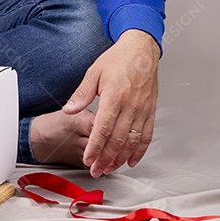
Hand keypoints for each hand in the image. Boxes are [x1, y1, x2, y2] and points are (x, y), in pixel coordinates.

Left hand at [63, 29, 159, 177]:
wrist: (141, 50)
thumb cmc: (118, 59)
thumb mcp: (94, 73)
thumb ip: (81, 94)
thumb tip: (69, 110)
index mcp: (114, 97)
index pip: (103, 129)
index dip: (95, 148)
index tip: (88, 160)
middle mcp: (131, 106)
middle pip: (117, 140)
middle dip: (105, 159)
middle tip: (96, 170)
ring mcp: (143, 110)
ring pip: (132, 142)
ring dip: (120, 158)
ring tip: (109, 168)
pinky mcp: (150, 111)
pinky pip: (146, 136)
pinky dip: (139, 151)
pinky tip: (131, 160)